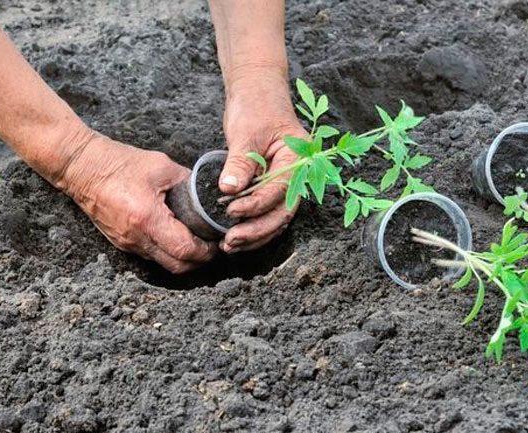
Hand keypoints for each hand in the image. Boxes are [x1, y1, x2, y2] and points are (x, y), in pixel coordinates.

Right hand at [60, 133, 216, 272]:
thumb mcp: (161, 166)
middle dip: (199, 261)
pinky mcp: (120, 242)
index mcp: (148, 218)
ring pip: (163, 263)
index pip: (185, 250)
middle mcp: (136, 237)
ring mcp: (127, 243)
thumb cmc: (118, 163)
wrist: (80, 167)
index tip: (217, 242)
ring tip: (197, 241)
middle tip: (212, 246)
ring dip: (183, 258)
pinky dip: (166, 252)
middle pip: (177, 266)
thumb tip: (208, 192)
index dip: (206, 251)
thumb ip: (187, 181)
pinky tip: (175, 236)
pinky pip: (150, 255)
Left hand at [219, 69, 307, 253]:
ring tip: (228, 245)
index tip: (232, 211)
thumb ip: (240, 163)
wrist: (257, 92)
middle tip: (230, 241)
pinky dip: (252, 225)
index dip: (256, 204)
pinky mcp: (272, 186)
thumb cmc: (256, 105)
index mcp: (298, 158)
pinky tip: (234, 236)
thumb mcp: (246, 132)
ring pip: (276, 218)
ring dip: (254, 235)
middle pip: (282, 212)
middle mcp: (297, 174)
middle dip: (257, 230)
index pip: (280, 190)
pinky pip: (266, 212)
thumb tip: (229, 189)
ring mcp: (286, 182)